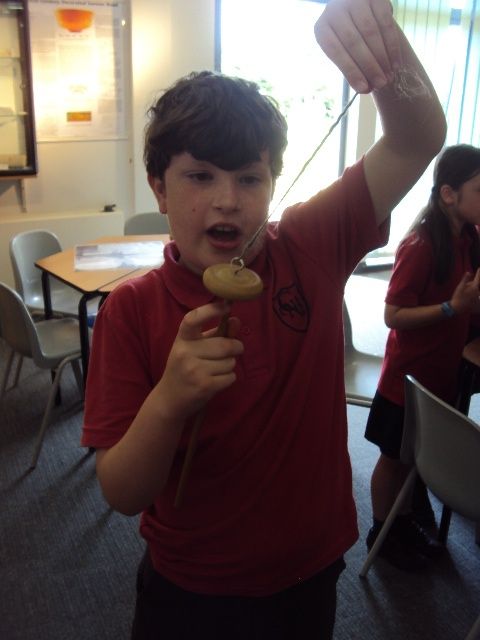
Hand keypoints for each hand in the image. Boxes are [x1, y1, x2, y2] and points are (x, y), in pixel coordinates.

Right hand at [154, 301, 243, 420]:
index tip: (226, 306)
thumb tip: (236, 320)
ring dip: (230, 365)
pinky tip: (216, 381)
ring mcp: (194, 370)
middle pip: (225, 345)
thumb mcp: (194, 348)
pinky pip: (231, 377)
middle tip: (235, 350)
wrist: (169, 399)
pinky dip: (229, 378)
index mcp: (182, 339)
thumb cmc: (184, 368)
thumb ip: (216, 334)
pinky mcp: (204, 386)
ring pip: (230, 362)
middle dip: (236, 347)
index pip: (193, 319)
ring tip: (217, 369)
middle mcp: (185, 352)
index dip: (210, 310)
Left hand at [314, 0, 401, 93]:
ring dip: (382, 57)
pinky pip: (385, 22)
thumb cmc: (346, 37)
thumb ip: (351, 67)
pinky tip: (396, 62)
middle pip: (353, 42)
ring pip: (370, 32)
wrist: (356, 9)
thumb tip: (367, 88)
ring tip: (389, 76)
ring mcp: (355, 1)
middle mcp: (335, 10)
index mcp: (323, 28)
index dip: (350, 71)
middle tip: (381, 84)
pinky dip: (392, 45)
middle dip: (369, 66)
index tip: (364, 89)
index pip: (335, 51)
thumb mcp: (341, 50)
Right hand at [451, 270, 479, 314]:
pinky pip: (477, 300)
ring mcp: (478, 298)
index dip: (479, 273)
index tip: (479, 268)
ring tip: (464, 296)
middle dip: (470, 286)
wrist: (456, 308)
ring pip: (476, 293)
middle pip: (475, 286)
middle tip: (463, 291)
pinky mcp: (478, 304)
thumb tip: (469, 272)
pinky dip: (474, 301)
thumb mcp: (460, 286)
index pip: (477, 278)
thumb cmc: (457, 297)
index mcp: (474, 287)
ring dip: (471, 293)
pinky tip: (469, 301)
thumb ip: (465, 279)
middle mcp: (478, 292)